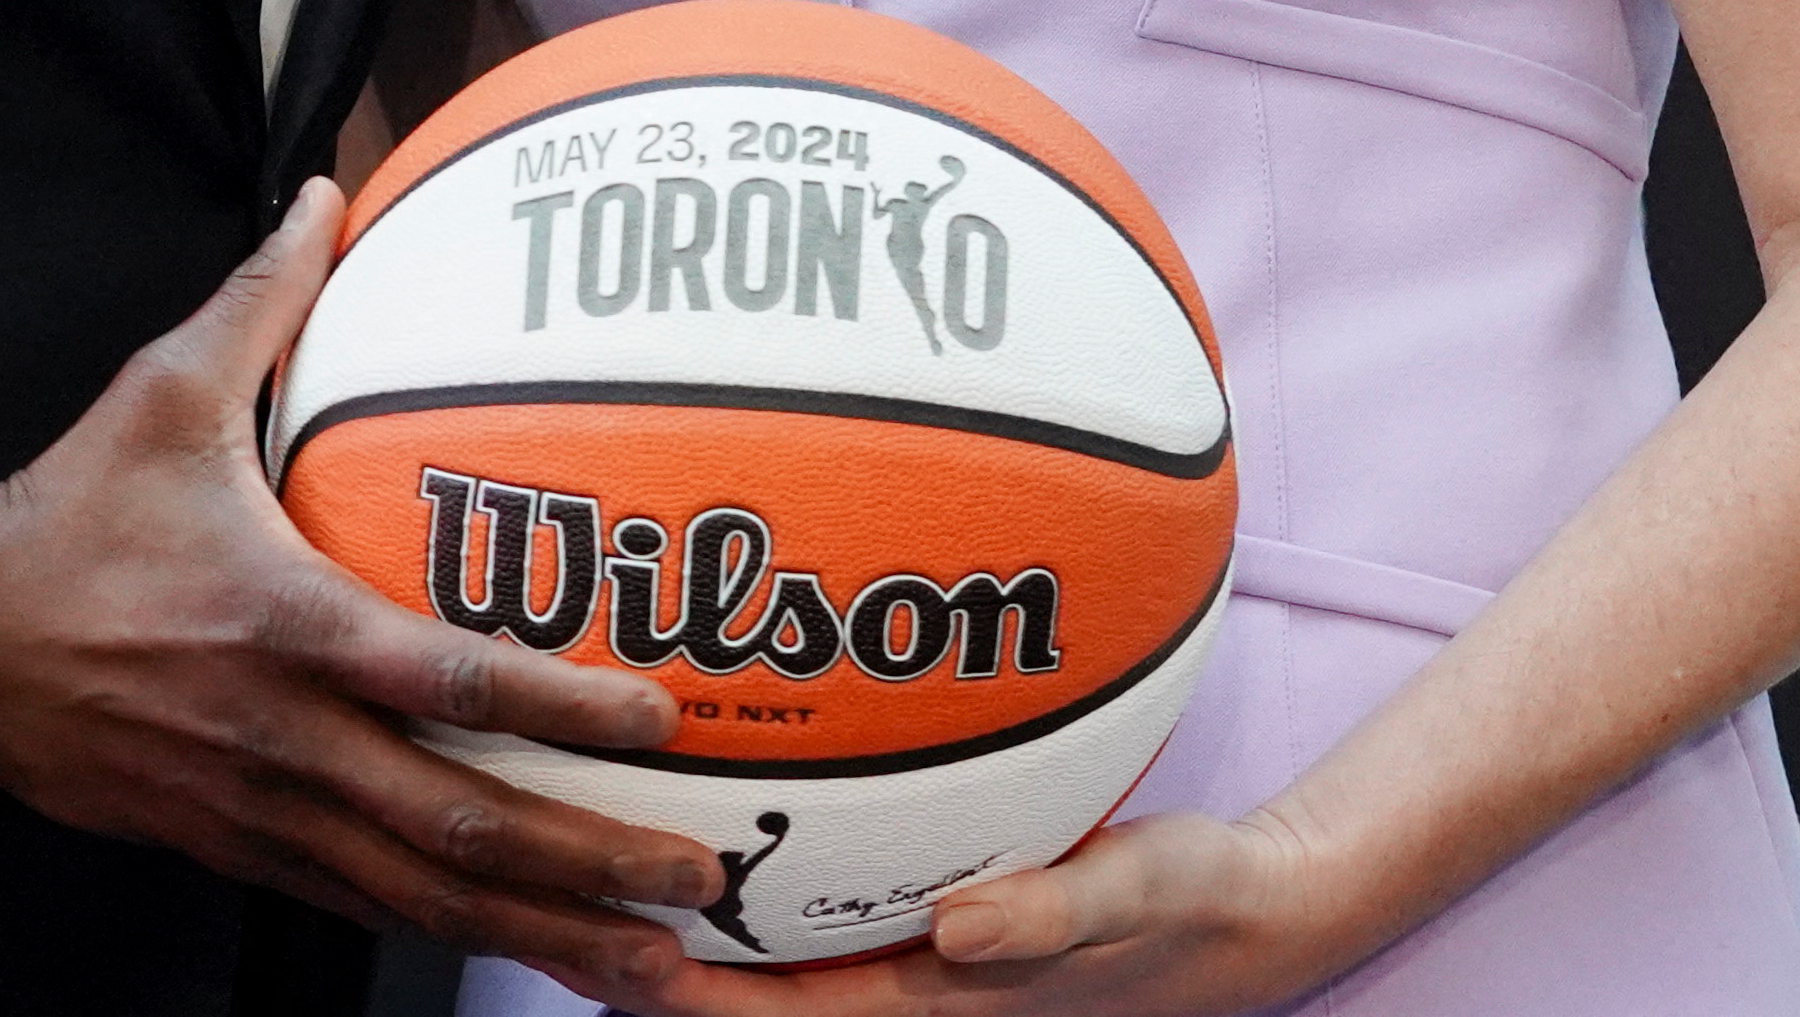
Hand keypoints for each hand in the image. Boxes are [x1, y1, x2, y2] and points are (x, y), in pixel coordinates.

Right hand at [0, 179, 723, 997]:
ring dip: (543, 934)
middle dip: (586, 866)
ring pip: (420, 894)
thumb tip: (328, 195)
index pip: (445, 680)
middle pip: (455, 827)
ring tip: (659, 972)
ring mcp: (263, 812)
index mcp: (285, 625)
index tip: (659, 720)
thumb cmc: (73, 516)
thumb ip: (261, 301)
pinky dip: (456, 934)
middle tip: (702, 885)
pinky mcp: (239, 851)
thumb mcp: (159, 392)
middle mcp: (287, 738)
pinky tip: (535, 956)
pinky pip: (366, 907)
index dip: (556, 708)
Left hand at [634, 810, 1359, 1016]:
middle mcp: (905, 989)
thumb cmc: (1190, 908)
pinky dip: (755, 871)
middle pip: (746, 994)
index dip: (687, 995)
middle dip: (649, 956)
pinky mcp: (926, 915)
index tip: (612, 944)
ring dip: (688, 916)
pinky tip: (710, 803)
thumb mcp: (1140, 894)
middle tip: (554, 885)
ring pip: (769, 952)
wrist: (1245, 911)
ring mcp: (911, 957)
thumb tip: (958, 927)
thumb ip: (1055, 908)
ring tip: (592, 847)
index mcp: (938, 1007)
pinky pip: (818, 904)